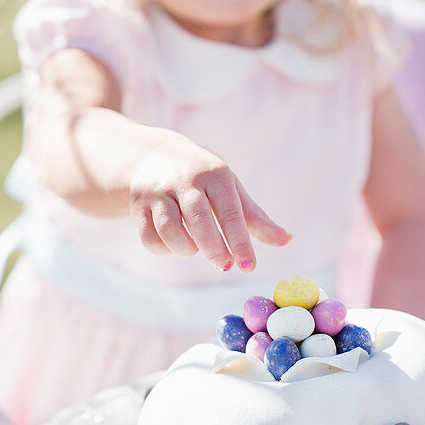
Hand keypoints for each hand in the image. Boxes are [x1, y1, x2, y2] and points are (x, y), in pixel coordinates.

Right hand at [127, 133, 291, 270]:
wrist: (155, 157)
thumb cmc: (203, 180)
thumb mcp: (230, 190)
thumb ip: (256, 218)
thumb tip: (287, 240)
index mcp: (215, 175)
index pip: (231, 213)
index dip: (241, 243)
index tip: (248, 266)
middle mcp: (186, 179)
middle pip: (199, 220)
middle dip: (214, 248)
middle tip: (223, 265)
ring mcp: (158, 190)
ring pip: (170, 228)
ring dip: (186, 249)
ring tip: (195, 250)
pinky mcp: (137, 204)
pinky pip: (148, 236)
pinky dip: (163, 250)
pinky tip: (175, 247)